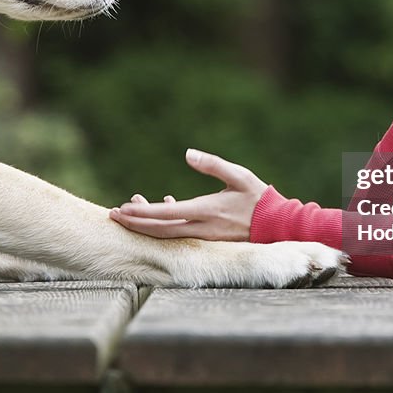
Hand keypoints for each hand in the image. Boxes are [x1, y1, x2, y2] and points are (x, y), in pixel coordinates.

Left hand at [109, 149, 266, 240]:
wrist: (278, 225)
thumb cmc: (259, 197)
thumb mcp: (239, 175)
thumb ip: (213, 164)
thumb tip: (188, 153)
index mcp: (207, 210)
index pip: (166, 214)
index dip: (142, 213)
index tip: (122, 209)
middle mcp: (202, 228)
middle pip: (160, 230)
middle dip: (135, 223)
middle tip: (113, 216)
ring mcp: (204, 237)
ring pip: (167, 235)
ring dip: (147, 225)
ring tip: (130, 213)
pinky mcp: (208, 239)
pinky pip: (180, 234)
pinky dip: (166, 224)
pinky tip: (164, 208)